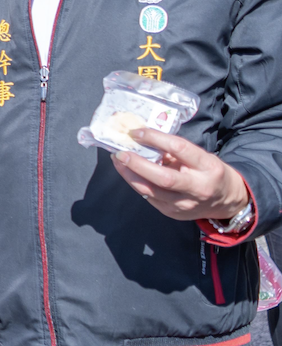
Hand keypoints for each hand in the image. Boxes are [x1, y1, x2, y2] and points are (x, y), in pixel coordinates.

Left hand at [113, 129, 251, 223]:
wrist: (227, 201)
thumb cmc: (210, 172)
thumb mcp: (202, 157)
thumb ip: (175, 151)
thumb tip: (143, 139)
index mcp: (208, 167)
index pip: (179, 148)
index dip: (155, 138)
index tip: (136, 132)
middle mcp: (198, 188)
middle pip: (163, 177)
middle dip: (137, 164)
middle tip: (120, 152)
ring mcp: (185, 204)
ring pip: (151, 191)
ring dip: (129, 175)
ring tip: (118, 161)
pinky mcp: (173, 213)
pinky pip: (149, 197)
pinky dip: (136, 183)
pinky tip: (128, 172)